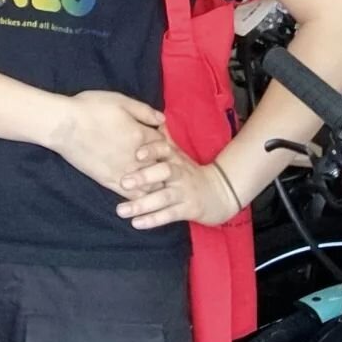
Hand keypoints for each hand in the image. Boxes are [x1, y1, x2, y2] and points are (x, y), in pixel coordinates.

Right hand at [50, 91, 166, 198]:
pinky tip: (141, 195)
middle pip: (161, 166)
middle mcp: (136, 157)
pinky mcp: (108, 181)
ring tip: (156, 181)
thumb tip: (163, 120)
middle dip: (164, 165)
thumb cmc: (90, 108)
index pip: (164, 143)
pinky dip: (140, 197)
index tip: (159, 142)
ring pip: (151, 184)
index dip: (164, 142)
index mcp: (141, 135)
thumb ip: (144, 111)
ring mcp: (123, 171)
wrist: (63, 125)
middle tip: (161, 164)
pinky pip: (131, 195)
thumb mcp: (120, 101)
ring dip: (156, 182)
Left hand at [115, 135, 242, 229]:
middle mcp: (180, 173)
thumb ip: (163, 140)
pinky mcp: (189, 209)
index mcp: (175, 158)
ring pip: (163, 197)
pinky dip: (153, 220)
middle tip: (123, 182)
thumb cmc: (190, 172)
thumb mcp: (179, 154)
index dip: (151, 151)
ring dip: (142, 205)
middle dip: (144, 177)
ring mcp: (185, 192)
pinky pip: (169, 215)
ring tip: (120, 210)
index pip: (164, 149)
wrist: (220, 192)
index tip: (136, 154)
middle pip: (165, 172)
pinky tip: (136, 223)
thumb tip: (150, 118)